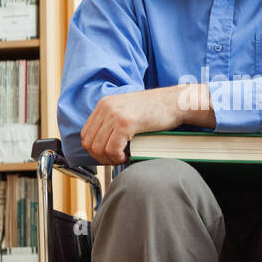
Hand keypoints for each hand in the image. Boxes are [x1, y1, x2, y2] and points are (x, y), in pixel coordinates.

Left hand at [80, 83, 215, 164]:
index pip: (86, 133)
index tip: (108, 155)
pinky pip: (112, 149)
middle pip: (89, 143)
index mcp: (104, 104)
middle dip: (101, 157)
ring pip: (99, 148)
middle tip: (116, 159)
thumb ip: (113, 122)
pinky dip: (118, 157)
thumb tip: (102, 145)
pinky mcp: (125, 123)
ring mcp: (115, 114)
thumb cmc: (156, 110)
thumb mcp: (128, 111)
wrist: (175, 102)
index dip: (95, 149)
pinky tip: (127, 156)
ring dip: (110, 159)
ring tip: (123, 158)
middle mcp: (106, 107)